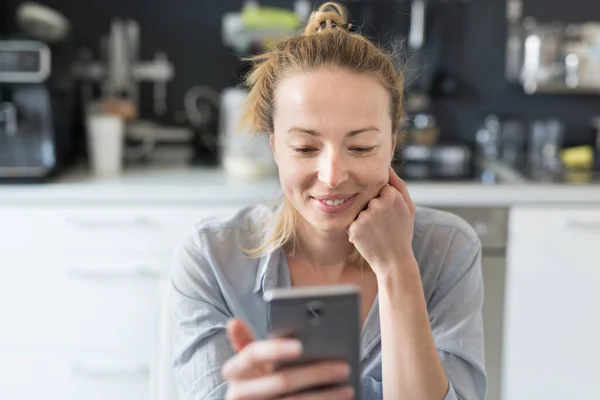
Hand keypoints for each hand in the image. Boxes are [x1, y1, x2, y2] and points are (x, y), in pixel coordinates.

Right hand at [222, 319, 354, 399]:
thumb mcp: (251, 365)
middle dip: (316, 373)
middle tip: (344, 366)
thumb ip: (250, 344)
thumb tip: (234, 322)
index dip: (275, 348)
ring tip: (348, 387)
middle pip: (282, 381)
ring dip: (326, 395)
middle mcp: (239, 393)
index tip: (300, 345)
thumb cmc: (256, 383)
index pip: (252, 354)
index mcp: (235, 371)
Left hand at [347, 167, 416, 275]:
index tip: (391, 215)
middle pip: (369, 198)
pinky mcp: (354, 228)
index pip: (381, 189)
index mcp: (391, 195)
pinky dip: (358, 230)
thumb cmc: (402, 233)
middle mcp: (376, 204)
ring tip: (377, 233)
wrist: (394, 261)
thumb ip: (399, 185)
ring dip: (366, 220)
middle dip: (374, 210)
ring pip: (360, 211)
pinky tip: (369, 239)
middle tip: (384, 226)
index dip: (385, 202)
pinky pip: (353, 223)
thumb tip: (387, 167)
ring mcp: (364, 216)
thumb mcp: (409, 208)